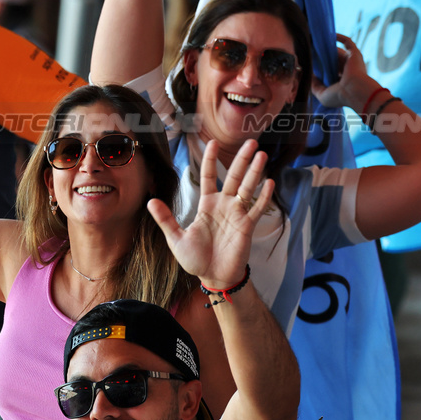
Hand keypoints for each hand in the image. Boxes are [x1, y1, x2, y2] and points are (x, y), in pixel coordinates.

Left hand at [148, 138, 274, 288]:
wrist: (213, 277)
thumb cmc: (195, 259)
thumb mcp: (176, 239)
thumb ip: (166, 219)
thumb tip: (151, 200)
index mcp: (207, 205)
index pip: (209, 176)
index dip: (210, 160)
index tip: (212, 142)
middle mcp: (224, 205)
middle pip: (233, 176)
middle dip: (241, 159)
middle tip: (250, 142)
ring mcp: (237, 214)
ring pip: (247, 188)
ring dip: (255, 172)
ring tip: (262, 155)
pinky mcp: (247, 226)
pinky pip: (257, 209)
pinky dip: (264, 196)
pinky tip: (270, 183)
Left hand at [311, 34, 373, 109]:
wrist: (354, 91)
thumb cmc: (339, 96)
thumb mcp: (322, 95)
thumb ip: (315, 86)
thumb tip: (311, 76)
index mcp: (341, 81)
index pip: (330, 72)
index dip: (321, 67)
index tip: (311, 63)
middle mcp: (347, 70)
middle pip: (333, 59)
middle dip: (323, 55)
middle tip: (311, 50)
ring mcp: (352, 62)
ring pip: (338, 51)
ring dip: (328, 46)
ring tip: (316, 41)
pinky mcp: (355, 54)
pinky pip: (348, 42)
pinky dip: (340, 37)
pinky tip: (329, 35)